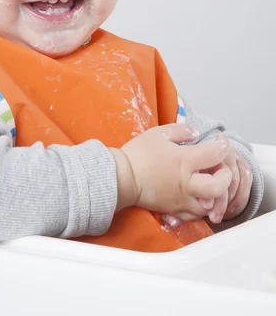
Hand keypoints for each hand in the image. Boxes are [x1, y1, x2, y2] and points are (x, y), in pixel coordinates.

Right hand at [109, 123, 231, 214]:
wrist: (120, 177)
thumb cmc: (138, 154)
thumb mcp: (158, 134)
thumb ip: (180, 130)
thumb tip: (195, 133)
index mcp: (184, 161)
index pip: (215, 154)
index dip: (223, 145)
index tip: (220, 142)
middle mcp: (186, 182)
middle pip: (219, 186)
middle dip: (226, 177)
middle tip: (221, 169)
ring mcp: (181, 199)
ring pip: (209, 206)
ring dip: (216, 196)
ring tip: (212, 186)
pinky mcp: (173, 210)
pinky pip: (194, 216)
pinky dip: (201, 209)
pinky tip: (199, 199)